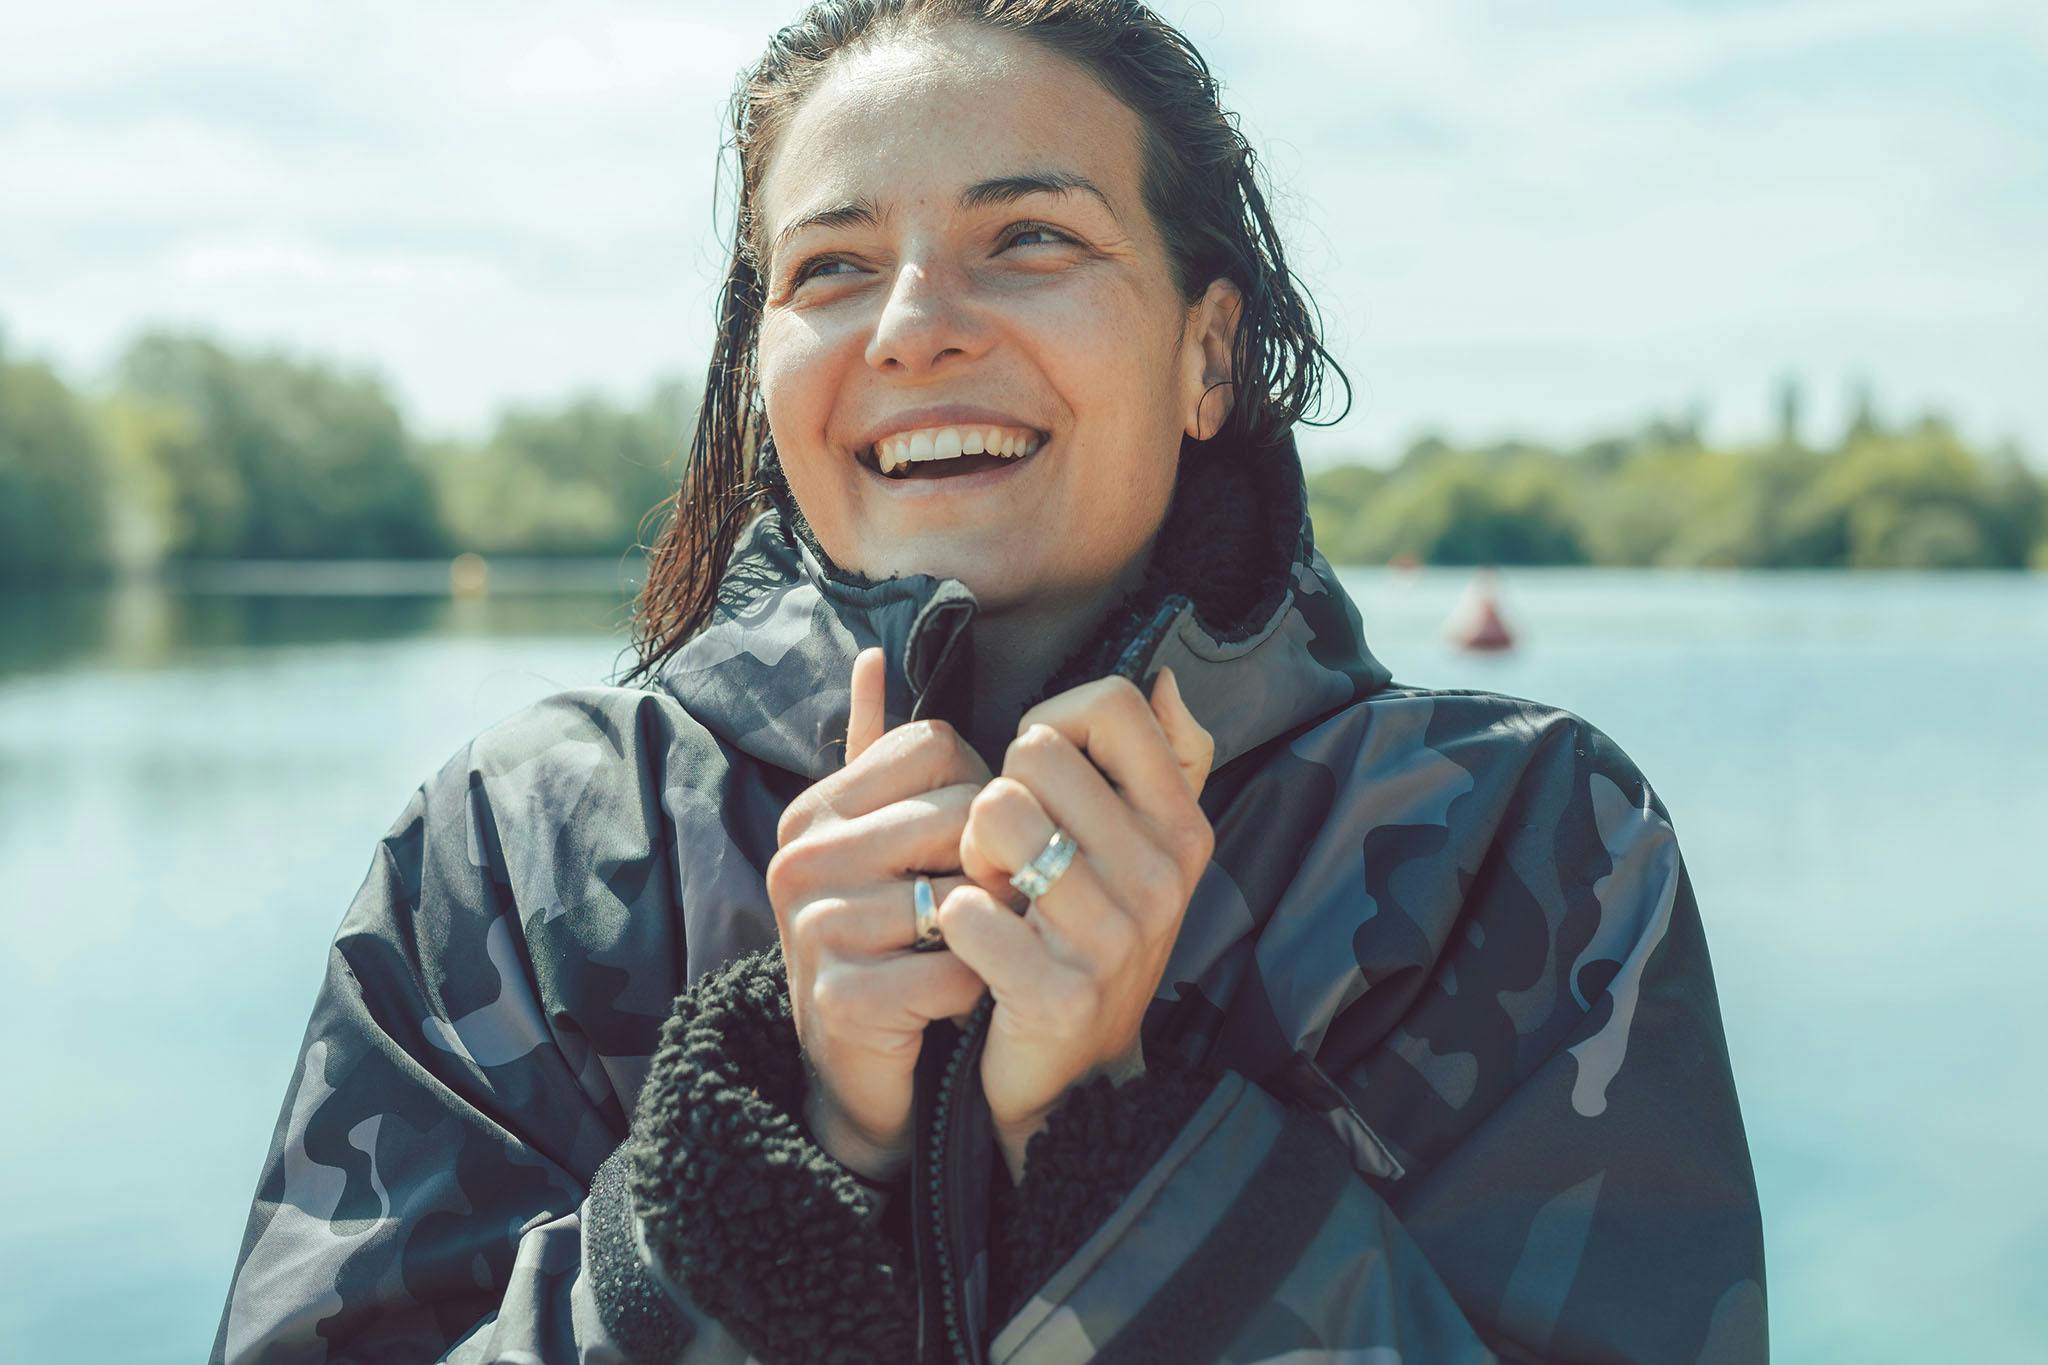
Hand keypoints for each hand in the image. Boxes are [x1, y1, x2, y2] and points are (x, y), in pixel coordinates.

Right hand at [766, 646, 991, 1181]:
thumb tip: (872, 653)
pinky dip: (977, 988)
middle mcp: (798, 858)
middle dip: (993, 863)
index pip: (939, 748)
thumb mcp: (882, 837)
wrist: (861, 1067)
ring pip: (963, 895)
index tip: (967, 846)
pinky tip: (959, 999)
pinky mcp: (839, 999)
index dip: (981, 794)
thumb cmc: (888, 941)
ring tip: (970, 951)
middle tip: (986, 907)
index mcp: (814, 808)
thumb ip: (879, 750)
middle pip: (958, 816)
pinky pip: (955, 971)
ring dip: (990, 930)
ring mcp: (812, 929)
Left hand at [940, 669, 1215, 1181]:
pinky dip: (954, 918)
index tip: (1039, 778)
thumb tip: (1162, 680)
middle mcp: (1162, 874)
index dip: (1051, 724)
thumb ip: (1164, 760)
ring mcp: (1116, 937)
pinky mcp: (1059, 995)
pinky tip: (972, 942)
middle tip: (1007, 852)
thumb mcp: (1143, 851)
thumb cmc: (1089, 939)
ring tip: (989, 889)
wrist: (1070, 1080)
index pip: (1111, 703)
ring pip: (997, 815)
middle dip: (999, 791)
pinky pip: (969, 909)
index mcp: (1182, 826)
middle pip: (1036, 753)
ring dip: (972, 851)